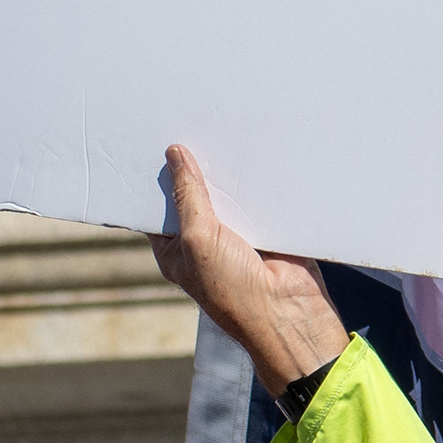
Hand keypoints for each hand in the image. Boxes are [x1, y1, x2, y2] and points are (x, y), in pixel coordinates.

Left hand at [150, 146, 346, 395]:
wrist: (288, 311)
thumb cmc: (232, 289)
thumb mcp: (197, 237)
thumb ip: (188, 195)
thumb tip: (175, 155)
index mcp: (176, 248)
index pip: (160, 207)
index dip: (157, 180)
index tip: (155, 145)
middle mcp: (204, 241)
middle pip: (196, 196)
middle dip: (195, 171)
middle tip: (189, 130)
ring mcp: (238, 236)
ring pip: (229, 195)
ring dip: (229, 175)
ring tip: (222, 134)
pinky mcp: (269, 230)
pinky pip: (261, 199)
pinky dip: (259, 183)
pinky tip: (255, 157)